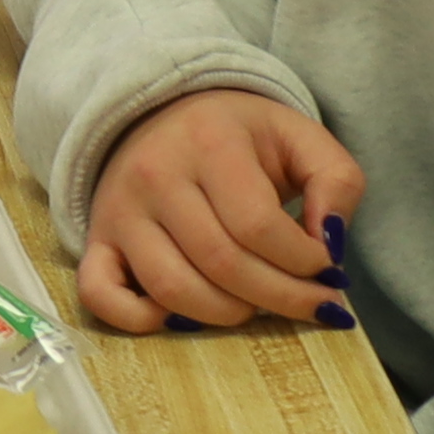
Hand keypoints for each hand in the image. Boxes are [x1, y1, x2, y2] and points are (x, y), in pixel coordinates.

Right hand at [80, 89, 363, 337]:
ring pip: (171, 289)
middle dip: (279, 298)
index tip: (326, 269)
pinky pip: (100, 295)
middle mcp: (155, 174)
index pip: (257, 225)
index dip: (302, 262)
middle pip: (220, 264)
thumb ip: (336, 182)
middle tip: (311, 303)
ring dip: (226, 315)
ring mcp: (118, 211)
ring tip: (256, 305)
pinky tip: (182, 317)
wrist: (163, 112)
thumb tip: (330, 243)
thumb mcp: (300, 138)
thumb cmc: (241, 136)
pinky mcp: (96, 240)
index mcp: (210, 141)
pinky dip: (138, 321)